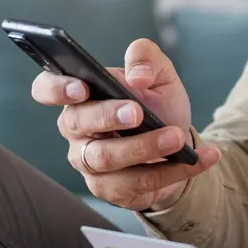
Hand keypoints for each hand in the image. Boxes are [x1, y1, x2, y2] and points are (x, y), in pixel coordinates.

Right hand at [30, 37, 221, 210]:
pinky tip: (201, 159)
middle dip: (108, 116)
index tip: (81, 87)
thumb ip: (147, 58)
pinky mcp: (110, 189)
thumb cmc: (157, 104)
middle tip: (138, 112)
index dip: (57, 88)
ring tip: (177, 138)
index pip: (46, 88)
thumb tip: (136, 75)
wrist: (177, 145)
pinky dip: (173, 171)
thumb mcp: (159, 74)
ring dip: (144, 147)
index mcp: (80, 94)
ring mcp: (89, 163)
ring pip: (106, 158)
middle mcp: (76, 129)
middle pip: (77, 124)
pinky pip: (137, 183)